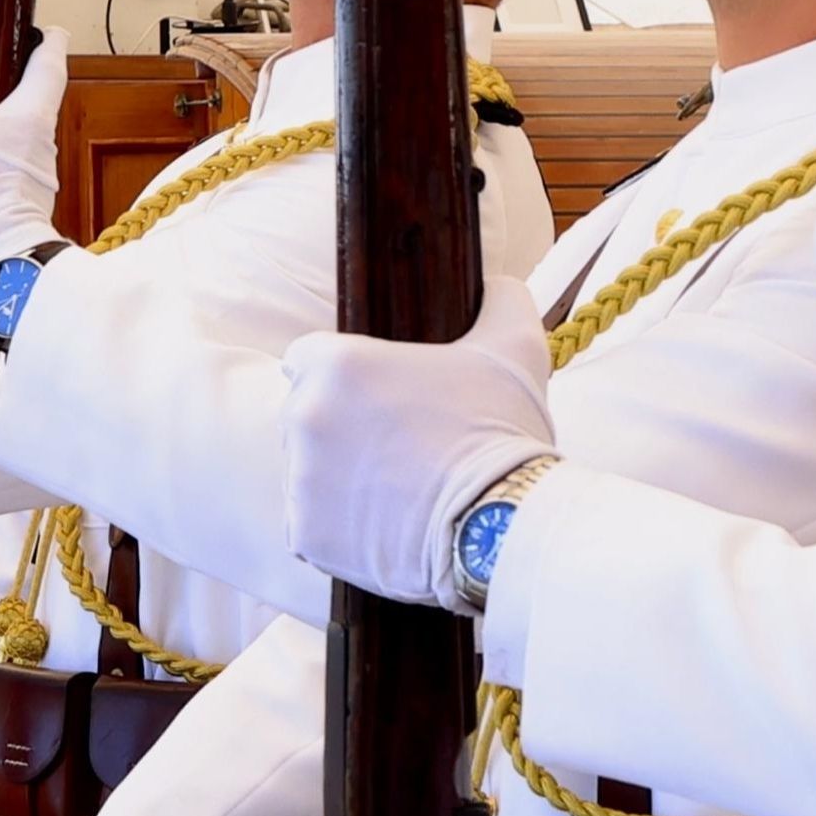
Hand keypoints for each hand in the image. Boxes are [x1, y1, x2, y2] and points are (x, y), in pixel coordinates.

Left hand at [282, 280, 557, 608]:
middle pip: (305, 413)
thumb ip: (498, 299)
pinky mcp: (305, 532)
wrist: (504, 524)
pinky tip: (384, 521)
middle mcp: (304, 417)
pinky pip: (311, 521)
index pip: (308, 357)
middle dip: (341, 424)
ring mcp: (300, 478)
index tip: (374, 393)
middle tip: (397, 443)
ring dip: (340, 474)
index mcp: (335, 365)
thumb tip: (493, 284)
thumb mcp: (514, 346)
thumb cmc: (503, 431)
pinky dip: (339, 524)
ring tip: (398, 485)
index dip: (341, 374)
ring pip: (308, 469)